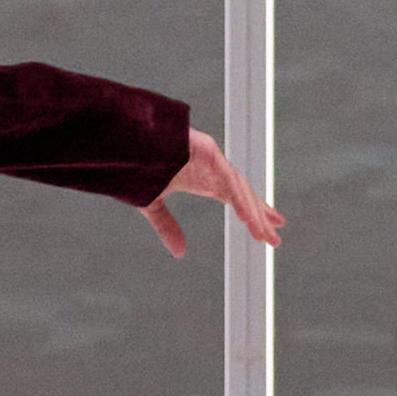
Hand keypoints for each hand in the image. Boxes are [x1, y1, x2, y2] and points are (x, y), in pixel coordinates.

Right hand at [144, 127, 282, 255]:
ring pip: (239, 188)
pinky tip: (248, 216)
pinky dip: (239, 198)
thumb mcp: (153, 204)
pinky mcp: (207, 150)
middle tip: (274, 239)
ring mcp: (211, 158)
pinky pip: (227, 178)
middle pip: (244, 194)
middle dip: (260, 216)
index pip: (236, 198)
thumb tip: (180, 253)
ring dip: (253, 211)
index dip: (253, 213)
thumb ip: (167, 226)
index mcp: (204, 180)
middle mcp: (212, 169)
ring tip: (263, 234)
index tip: (267, 230)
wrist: (122, 142)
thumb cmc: (137, 165)